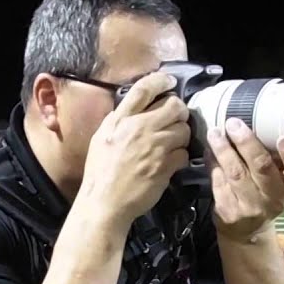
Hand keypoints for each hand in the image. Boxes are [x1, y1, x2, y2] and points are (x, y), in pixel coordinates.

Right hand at [79, 72, 190, 230]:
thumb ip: (117, 121)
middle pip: (173, 106)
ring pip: (183, 129)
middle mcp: (138, 128)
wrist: (105, 202)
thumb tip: (131, 109)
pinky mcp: (165, 166)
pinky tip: (171, 162)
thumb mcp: (100, 139)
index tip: (170, 81)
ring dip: (182, 135)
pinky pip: (184, 153)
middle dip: (179, 111)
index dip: (161, 81)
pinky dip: (181, 157)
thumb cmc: (100, 172)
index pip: (144, 89)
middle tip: (176, 119)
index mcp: (120, 120)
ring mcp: (154, 147)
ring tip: (173, 144)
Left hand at [206, 119, 283, 241]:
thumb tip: (257, 122)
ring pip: (236, 173)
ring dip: (224, 149)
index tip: (283, 138)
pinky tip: (209, 150)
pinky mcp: (229, 212)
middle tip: (234, 124)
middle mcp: (276, 199)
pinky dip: (213, 163)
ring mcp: (252, 208)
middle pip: (262, 167)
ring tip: (216, 133)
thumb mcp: (281, 181)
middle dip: (247, 143)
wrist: (248, 231)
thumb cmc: (266, 194)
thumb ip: (276, 159)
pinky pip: (219, 182)